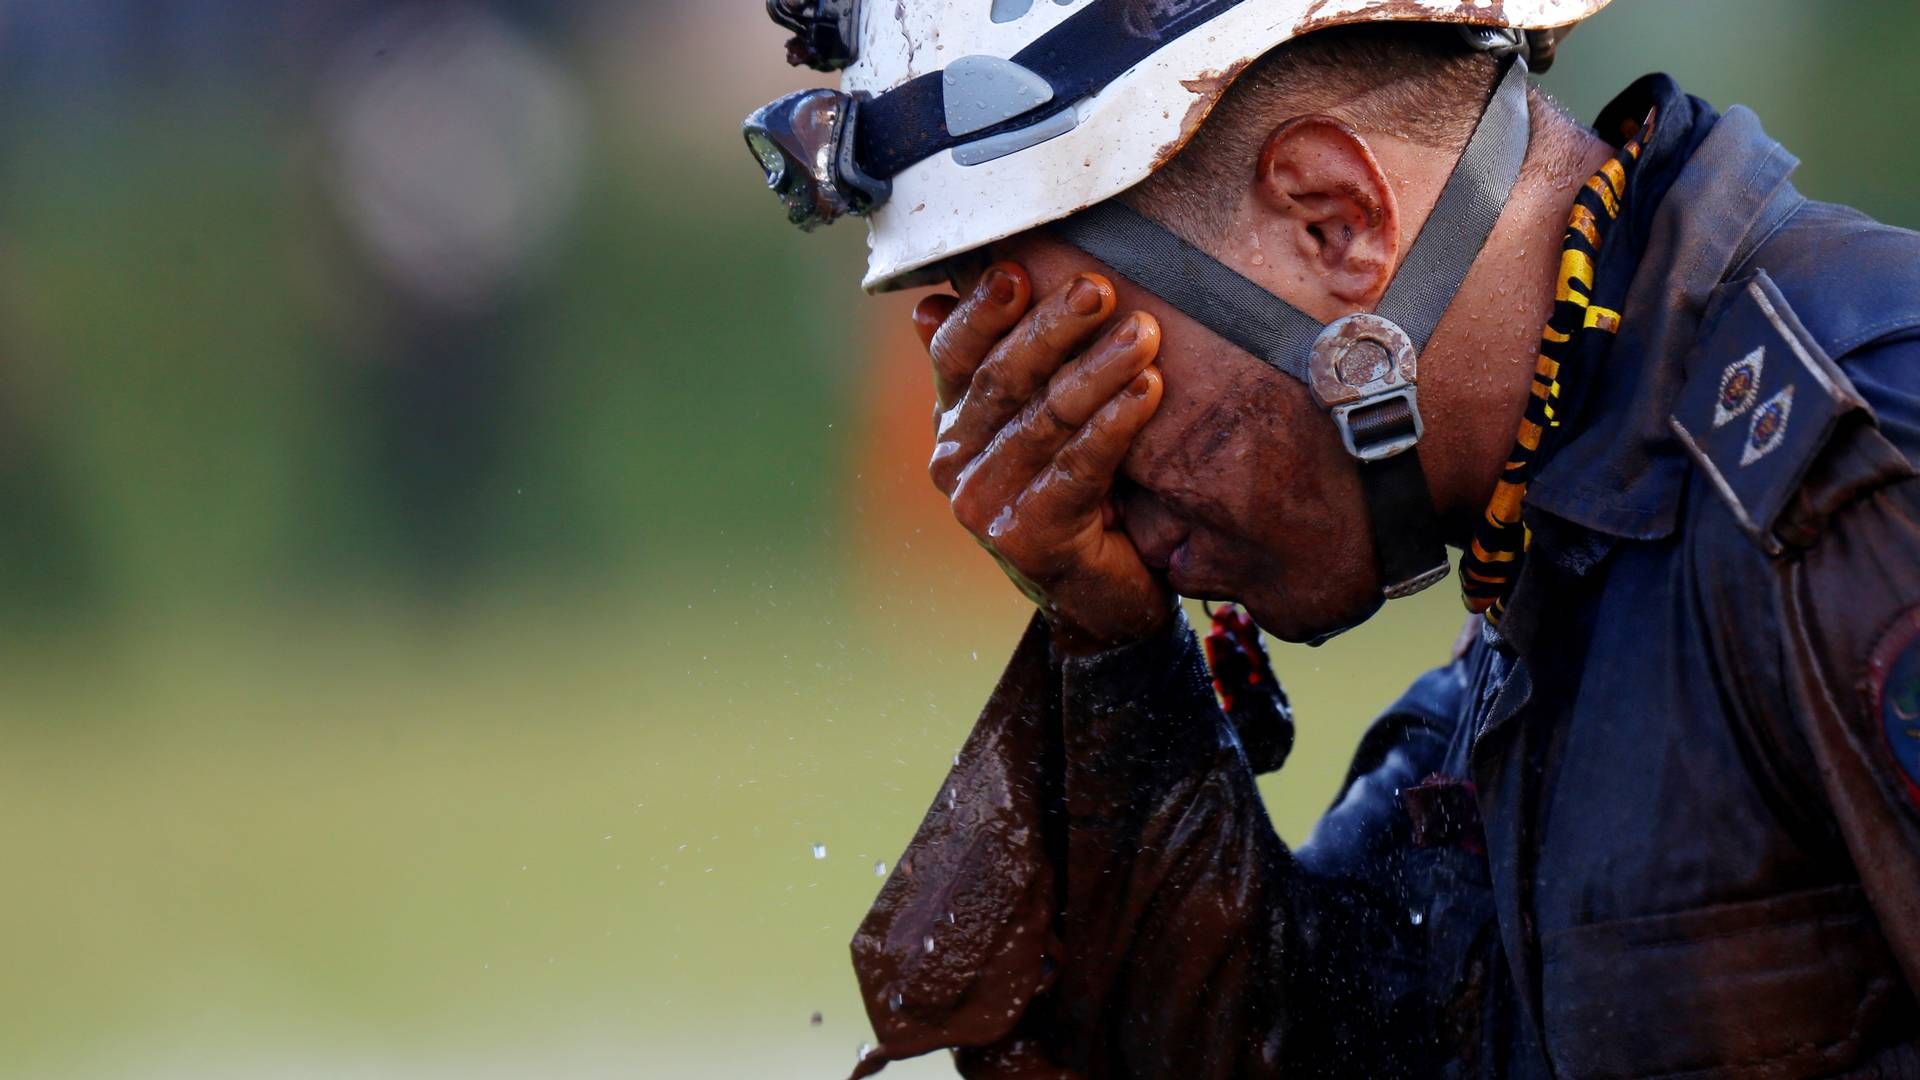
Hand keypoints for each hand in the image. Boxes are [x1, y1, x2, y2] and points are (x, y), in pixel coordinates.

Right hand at [914, 262, 1172, 653]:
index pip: (955, 353)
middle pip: (1002, 378)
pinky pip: (1078, 467)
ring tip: (1144, 333)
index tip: (1017, 269)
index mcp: (952, 421)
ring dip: (1098, 370)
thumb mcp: (1033, 423)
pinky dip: (1116, 423)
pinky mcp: (1027, 538)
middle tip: (1100, 289)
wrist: (1102, 595)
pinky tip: (1148, 389)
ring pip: (1044, 419)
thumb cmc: (1076, 493)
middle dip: (1053, 328)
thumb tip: (931, 304)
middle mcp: (955, 462)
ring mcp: (984, 504)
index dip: (983, 311)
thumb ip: (999, 368)